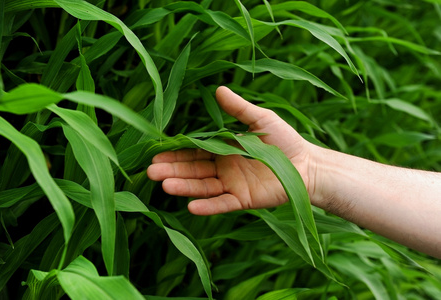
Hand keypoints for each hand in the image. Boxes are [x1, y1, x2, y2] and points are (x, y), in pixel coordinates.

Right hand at [147, 86, 314, 214]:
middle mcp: (224, 168)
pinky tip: (190, 207)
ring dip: (184, 187)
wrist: (308, 164)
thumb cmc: (286, 140)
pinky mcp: (243, 200)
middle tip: (150, 170)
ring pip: (203, 187)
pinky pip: (222, 204)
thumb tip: (218, 88)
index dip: (176, 152)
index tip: (155, 151)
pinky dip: (207, 206)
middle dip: (172, 170)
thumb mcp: (261, 119)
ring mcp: (232, 185)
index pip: (194, 151)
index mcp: (224, 149)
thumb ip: (239, 108)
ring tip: (163, 185)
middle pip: (193, 170)